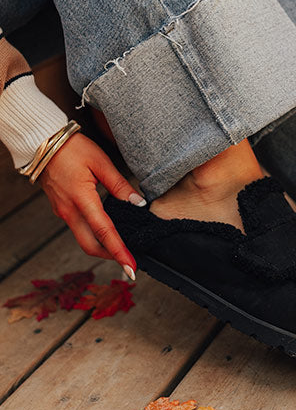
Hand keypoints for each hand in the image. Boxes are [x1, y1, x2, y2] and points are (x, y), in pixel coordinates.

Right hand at [39, 133, 141, 276]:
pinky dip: (94, 234)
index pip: (104, 233)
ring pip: (83, 238)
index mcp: (81, 199)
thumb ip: (120, 186)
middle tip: (130, 261)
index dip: (119, 252)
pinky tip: (107, 230)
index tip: (131, 267)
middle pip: (90, 246)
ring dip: (102, 246)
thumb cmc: (72, 148)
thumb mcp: (101, 163)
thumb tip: (138, 204)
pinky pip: (78, 228)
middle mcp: (69, 211)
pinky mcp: (61, 208)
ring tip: (123, 247)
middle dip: (111, 256)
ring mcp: (62, 211)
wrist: (43, 142)